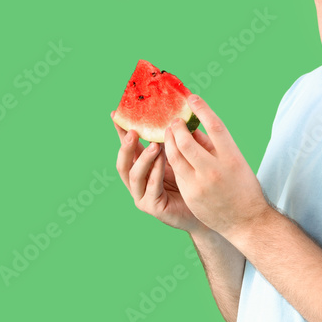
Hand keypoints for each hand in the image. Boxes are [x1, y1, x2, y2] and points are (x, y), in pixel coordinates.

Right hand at [112, 113, 207, 233]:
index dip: (121, 132)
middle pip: (124, 163)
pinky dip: (156, 173)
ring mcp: (143, 196)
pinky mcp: (153, 208)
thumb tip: (174, 115)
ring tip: (154, 144)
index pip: (129, 148)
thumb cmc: (194, 179)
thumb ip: (174, 140)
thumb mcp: (182, 156)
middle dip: (126, 146)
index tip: (115, 114)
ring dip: (144, 159)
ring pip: (135, 175)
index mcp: (143, 167)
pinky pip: (152, 188)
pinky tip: (163, 161)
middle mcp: (138, 182)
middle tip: (133, 131)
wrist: (206, 206)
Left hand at [163, 95, 269, 240]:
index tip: (192, 97)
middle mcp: (216, 168)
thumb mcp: (236, 162)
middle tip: (173, 120)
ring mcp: (201, 182)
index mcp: (232, 156)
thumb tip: (196, 128)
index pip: (215, 126)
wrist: (247, 221)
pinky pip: (175, 171)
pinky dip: (170, 159)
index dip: (202, 109)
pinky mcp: (191, 193)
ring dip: (169, 141)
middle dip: (177, 127)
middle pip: (188, 140)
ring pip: (176, 155)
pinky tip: (167, 152)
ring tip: (168, 133)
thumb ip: (214, 145)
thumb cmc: (243, 187)